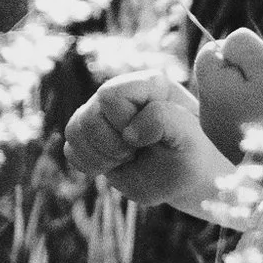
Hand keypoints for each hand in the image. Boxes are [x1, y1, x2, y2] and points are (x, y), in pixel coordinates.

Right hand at [64, 70, 238, 215]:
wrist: (185, 178)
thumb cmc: (192, 153)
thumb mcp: (191, 137)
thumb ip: (165, 120)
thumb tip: (130, 131)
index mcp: (148, 84)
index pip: (110, 96)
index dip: (123, 123)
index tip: (151, 141)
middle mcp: (121, 93)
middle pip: (89, 115)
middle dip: (112, 144)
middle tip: (138, 152)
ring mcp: (103, 114)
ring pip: (75, 130)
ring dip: (101, 156)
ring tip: (127, 159)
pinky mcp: (91, 137)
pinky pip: (70, 149)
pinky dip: (90, 164)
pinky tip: (114, 166)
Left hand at [191, 26, 262, 164]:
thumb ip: (243, 47)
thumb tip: (227, 45)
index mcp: (211, 92)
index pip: (210, 53)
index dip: (237, 54)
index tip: (261, 72)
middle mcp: (206, 114)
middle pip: (220, 75)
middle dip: (245, 76)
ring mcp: (216, 134)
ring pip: (231, 96)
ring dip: (252, 95)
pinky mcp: (229, 148)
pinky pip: (238, 117)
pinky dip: (254, 116)